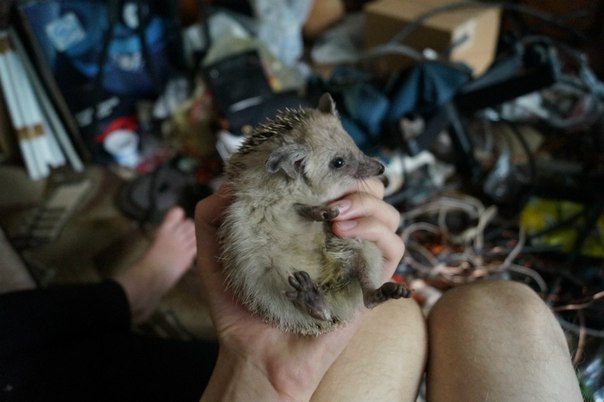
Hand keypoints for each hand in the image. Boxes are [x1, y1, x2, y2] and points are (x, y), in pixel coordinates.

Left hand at [194, 179, 403, 400]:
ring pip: (389, 216)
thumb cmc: (239, 306)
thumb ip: (212, 217)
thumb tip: (232, 182)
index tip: (312, 165)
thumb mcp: (214, 256)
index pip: (339, 184)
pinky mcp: (368, 284)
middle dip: (355, 181)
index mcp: (311, 227)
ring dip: (367, 203)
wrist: (254, 354)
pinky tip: (343, 233)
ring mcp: (356, 260)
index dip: (335, 167)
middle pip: (373, 193)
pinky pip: (393, 249)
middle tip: (326, 193)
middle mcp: (339, 240)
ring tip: (334, 215)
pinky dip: (377, 231)